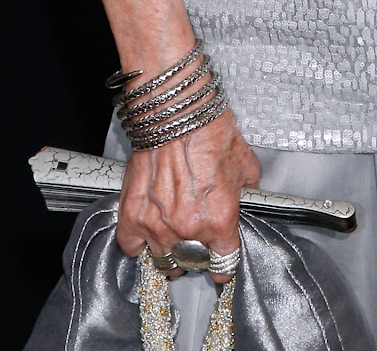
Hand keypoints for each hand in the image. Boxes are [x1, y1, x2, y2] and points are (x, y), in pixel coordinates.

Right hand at [116, 109, 261, 282]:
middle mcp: (188, 229)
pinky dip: (137, 242)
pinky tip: (146, 232)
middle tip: (196, 240)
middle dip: (195, 256)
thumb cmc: (210, 130)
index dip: (223, 264)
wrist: (176, 111)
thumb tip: (244, 198)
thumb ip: (246, 191)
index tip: (219, 262)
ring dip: (168, 251)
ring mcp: (157, 224)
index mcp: (220, 220)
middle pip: (190, 264)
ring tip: (171, 238)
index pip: (223, 265)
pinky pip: (130, 246)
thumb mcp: (246, 163)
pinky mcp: (132, 214)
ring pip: (161, 260)